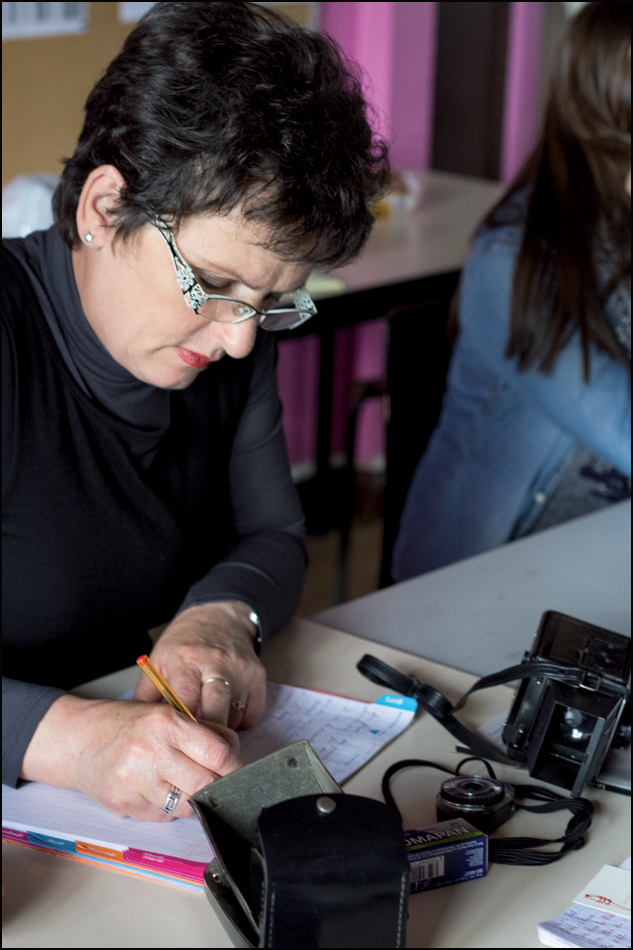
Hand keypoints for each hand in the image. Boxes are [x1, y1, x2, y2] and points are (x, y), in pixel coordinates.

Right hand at [19, 694, 241, 820]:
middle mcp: (151, 753)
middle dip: (216, 785)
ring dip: (192, 797)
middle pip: (206, 784)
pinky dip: (169, 807)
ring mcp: (137, 783)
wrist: (76, 739)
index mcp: (166, 724)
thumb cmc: (125, 724)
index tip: (240, 769)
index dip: (235, 765)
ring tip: (181, 781)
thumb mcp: (165, 712)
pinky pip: (164, 816)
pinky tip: (157, 789)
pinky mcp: (126, 806)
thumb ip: (200, 731)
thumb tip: (233, 754)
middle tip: (215, 780)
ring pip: (187, 805)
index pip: (217, 753)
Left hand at [133, 601, 266, 730]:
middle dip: (206, 734)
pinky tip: (227, 714)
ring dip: (221, 729)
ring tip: (207, 725)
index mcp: (185, 660)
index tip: (177, 741)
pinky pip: (253, 714)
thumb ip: (146, 695)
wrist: (218, 617)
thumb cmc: (184, 643)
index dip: (182, 725)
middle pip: (216, 709)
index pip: (186, 699)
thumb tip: (139, 729)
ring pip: (235, 716)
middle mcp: (215, 664)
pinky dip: (241, 722)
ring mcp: (240, 670)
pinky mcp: (258, 676)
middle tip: (195, 746)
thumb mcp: (158, 661)